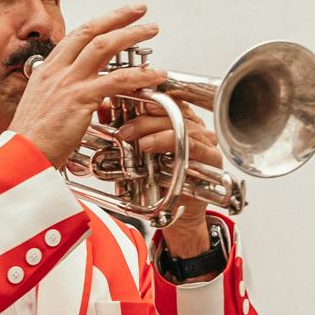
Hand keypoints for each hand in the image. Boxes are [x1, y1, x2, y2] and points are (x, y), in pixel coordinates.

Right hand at [7, 5, 164, 168]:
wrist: (20, 158)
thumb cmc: (32, 142)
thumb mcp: (45, 110)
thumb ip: (68, 99)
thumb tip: (93, 101)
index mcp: (46, 71)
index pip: (76, 37)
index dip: (99, 23)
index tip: (117, 16)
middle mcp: (56, 71)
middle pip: (91, 32)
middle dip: (118, 17)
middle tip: (140, 10)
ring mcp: (67, 83)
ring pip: (104, 47)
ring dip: (131, 35)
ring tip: (151, 30)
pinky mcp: (79, 99)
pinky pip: (116, 81)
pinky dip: (140, 75)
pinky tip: (155, 74)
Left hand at [116, 103, 221, 257]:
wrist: (178, 216)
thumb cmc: (160, 185)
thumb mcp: (137, 156)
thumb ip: (125, 132)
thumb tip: (104, 110)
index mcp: (181, 122)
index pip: (167, 101)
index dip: (148, 98)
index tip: (126, 100)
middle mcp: (196, 129)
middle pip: (174, 111)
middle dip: (146, 117)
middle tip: (125, 129)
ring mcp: (206, 142)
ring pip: (182, 125)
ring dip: (155, 130)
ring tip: (137, 140)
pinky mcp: (211, 158)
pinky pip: (194, 145)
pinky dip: (170, 143)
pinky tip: (151, 146)